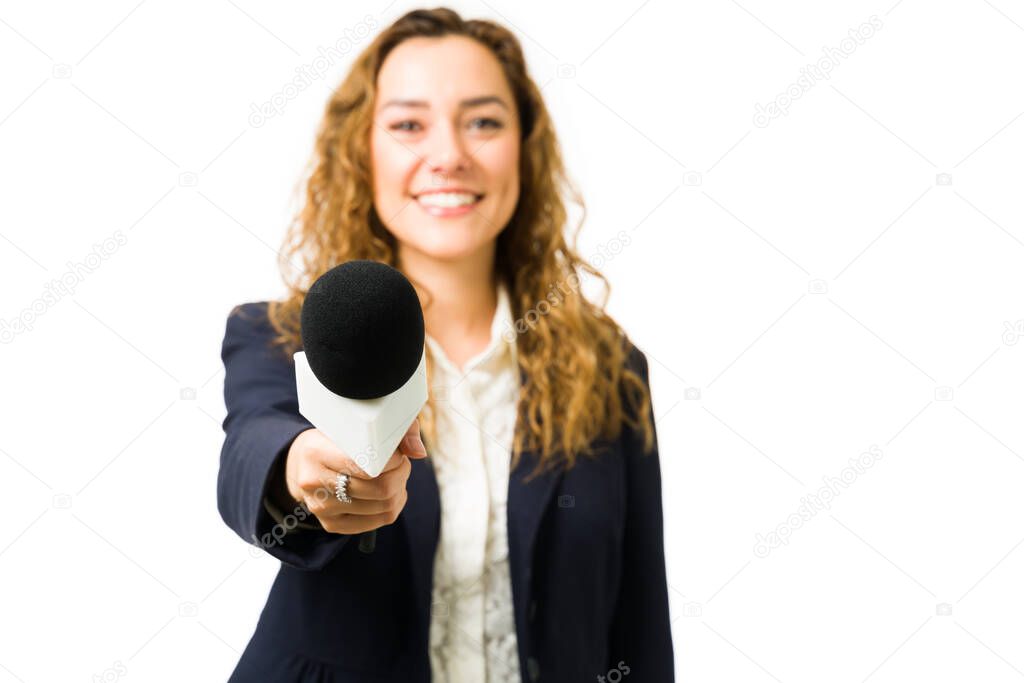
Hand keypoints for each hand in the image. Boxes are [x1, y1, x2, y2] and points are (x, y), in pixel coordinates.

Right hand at [283, 419, 426, 533]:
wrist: (303, 463)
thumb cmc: (338, 438)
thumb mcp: (358, 424)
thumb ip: (394, 429)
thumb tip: (418, 451)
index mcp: (316, 452)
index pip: (367, 465)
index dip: (393, 460)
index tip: (398, 452)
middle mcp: (313, 482)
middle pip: (380, 488)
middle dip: (401, 475)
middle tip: (401, 463)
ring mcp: (321, 507)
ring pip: (383, 506)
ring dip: (399, 490)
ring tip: (395, 475)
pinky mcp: (331, 524)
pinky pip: (378, 522)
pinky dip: (393, 506)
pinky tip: (390, 492)